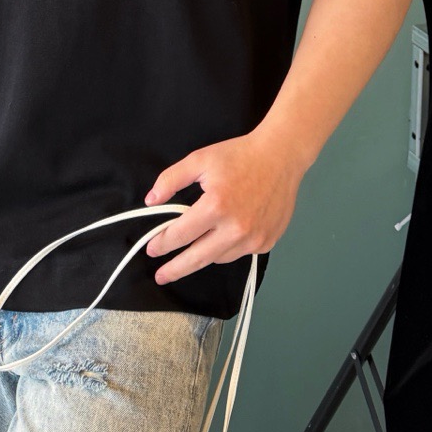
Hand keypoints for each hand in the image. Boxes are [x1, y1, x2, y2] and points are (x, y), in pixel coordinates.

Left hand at [142, 128, 307, 284]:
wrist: (280, 156)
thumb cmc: (239, 156)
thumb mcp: (199, 159)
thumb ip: (171, 179)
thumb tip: (151, 201)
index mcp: (216, 206)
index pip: (181, 234)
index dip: (162, 243)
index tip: (152, 249)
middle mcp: (236, 228)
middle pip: (197, 258)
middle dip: (175, 269)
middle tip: (161, 276)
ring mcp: (254, 239)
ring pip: (219, 257)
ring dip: (204, 254)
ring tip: (195, 246)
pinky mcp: (267, 242)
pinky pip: (240, 253)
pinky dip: (228, 248)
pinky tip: (226, 234)